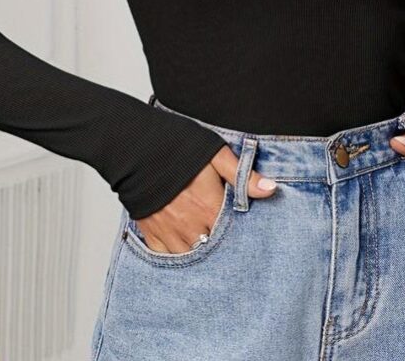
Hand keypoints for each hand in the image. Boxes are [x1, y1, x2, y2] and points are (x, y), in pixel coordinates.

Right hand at [133, 145, 277, 252]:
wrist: (134, 147)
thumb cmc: (175, 146)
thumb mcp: (215, 154)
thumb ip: (242, 175)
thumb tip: (271, 189)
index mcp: (209, 207)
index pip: (234, 234)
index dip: (242, 236)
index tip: (248, 236)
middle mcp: (190, 225)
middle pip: (213, 249)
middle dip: (222, 248)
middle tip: (230, 245)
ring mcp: (169, 231)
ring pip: (190, 257)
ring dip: (200, 253)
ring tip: (208, 246)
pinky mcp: (151, 231)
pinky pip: (165, 257)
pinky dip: (176, 257)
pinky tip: (184, 249)